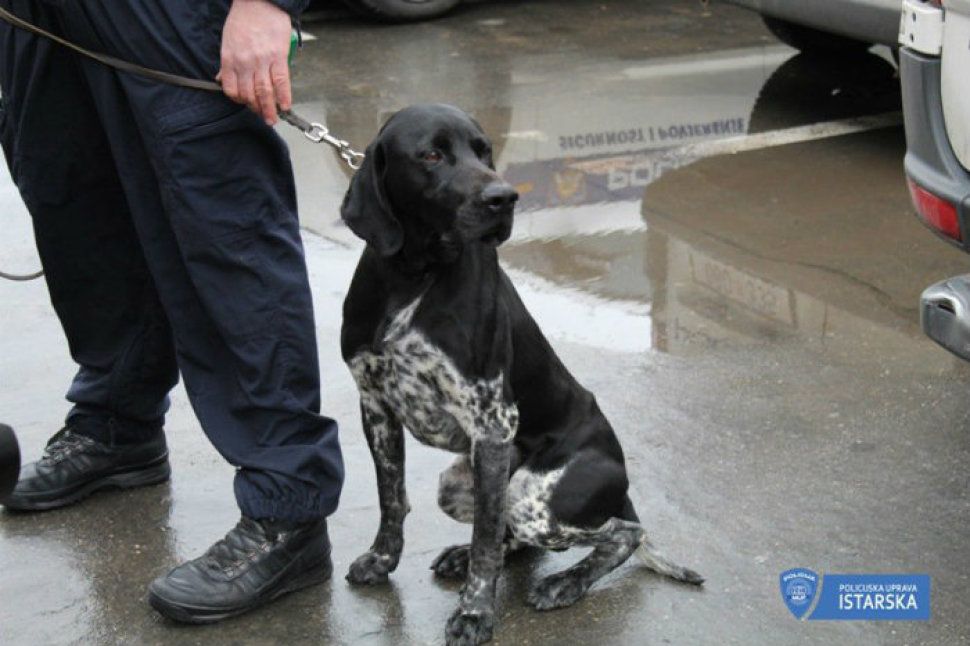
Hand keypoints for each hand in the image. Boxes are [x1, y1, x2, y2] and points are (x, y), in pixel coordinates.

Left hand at [217, 0, 292, 124]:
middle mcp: (244, 62)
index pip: (231, 88)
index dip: (239, 101)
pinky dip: (284, 96)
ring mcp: (262, 60)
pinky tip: (285, 105)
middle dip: (256, 110)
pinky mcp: (278, 56)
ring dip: (269, 109)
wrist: (259, 2)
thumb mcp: (228, 41)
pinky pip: (281, 81)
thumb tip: (222, 79)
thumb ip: (227, 63)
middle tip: (264, 118)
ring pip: (264, 91)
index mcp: (230, 59)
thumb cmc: (243, 19)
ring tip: (273, 119)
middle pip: (249, 94)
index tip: (246, 105)